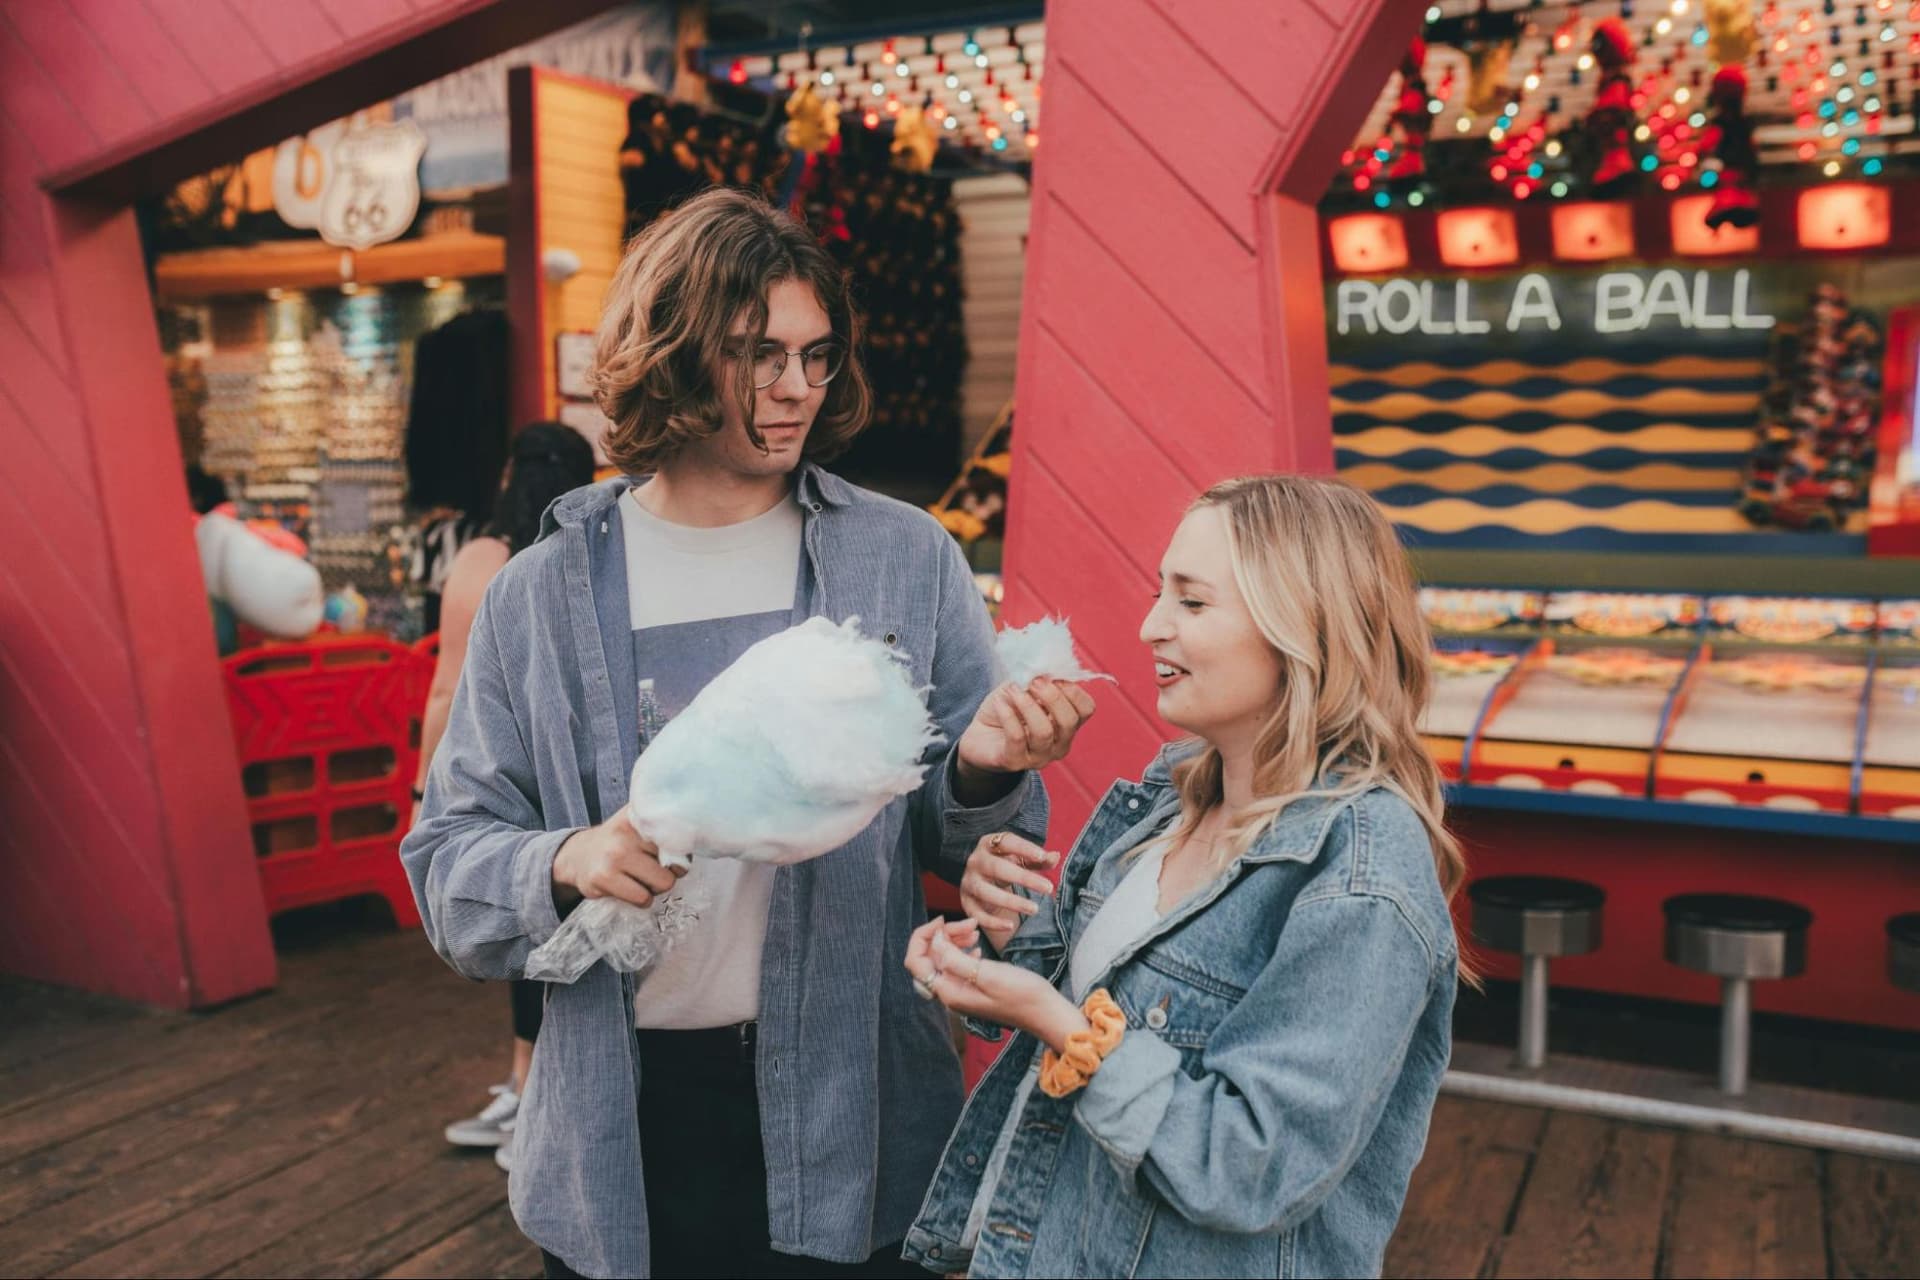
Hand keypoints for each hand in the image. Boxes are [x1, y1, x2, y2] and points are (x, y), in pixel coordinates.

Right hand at [551, 808, 682, 909]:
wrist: (577, 856)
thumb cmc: (620, 843)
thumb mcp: (638, 826)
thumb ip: (665, 828)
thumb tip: (698, 841)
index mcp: (638, 815)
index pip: (679, 837)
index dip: (679, 851)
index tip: (669, 854)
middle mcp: (625, 832)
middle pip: (675, 864)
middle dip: (668, 873)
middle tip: (651, 870)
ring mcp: (614, 855)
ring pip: (662, 883)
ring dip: (655, 888)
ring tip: (640, 879)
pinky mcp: (603, 878)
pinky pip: (642, 898)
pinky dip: (641, 899)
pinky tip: (629, 889)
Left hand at [904, 918, 1087, 1052]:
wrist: (1044, 1011)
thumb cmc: (1020, 994)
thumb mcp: (986, 973)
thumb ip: (955, 959)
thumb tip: (934, 941)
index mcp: (948, 992)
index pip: (915, 961)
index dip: (923, 937)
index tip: (944, 921)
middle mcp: (949, 993)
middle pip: (928, 957)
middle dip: (942, 935)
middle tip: (968, 924)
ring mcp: (961, 991)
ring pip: (942, 958)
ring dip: (953, 940)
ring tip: (974, 931)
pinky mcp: (972, 987)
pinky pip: (956, 965)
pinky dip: (962, 949)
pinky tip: (977, 945)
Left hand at [956, 677, 1095, 777]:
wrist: (979, 736)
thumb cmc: (1006, 710)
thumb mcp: (1024, 689)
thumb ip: (1037, 679)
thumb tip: (1045, 667)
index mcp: (1067, 725)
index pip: (1086, 709)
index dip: (1073, 690)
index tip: (1053, 676)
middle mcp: (1058, 744)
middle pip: (1069, 721)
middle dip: (1052, 696)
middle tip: (1033, 681)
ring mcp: (1038, 757)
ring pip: (1043, 732)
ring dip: (1027, 705)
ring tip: (1013, 690)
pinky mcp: (1014, 762)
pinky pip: (1016, 738)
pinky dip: (1008, 716)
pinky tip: (999, 703)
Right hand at [961, 831, 1057, 952]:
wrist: (984, 883)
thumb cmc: (1007, 866)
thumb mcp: (1023, 860)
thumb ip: (1039, 859)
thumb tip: (1055, 857)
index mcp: (989, 844)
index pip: (1006, 842)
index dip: (1024, 848)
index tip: (1043, 856)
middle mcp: (976, 861)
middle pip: (998, 868)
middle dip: (1024, 878)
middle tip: (1049, 888)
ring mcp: (969, 882)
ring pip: (986, 892)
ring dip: (1011, 902)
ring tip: (1034, 909)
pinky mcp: (966, 902)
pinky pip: (977, 914)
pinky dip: (992, 923)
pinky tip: (1010, 926)